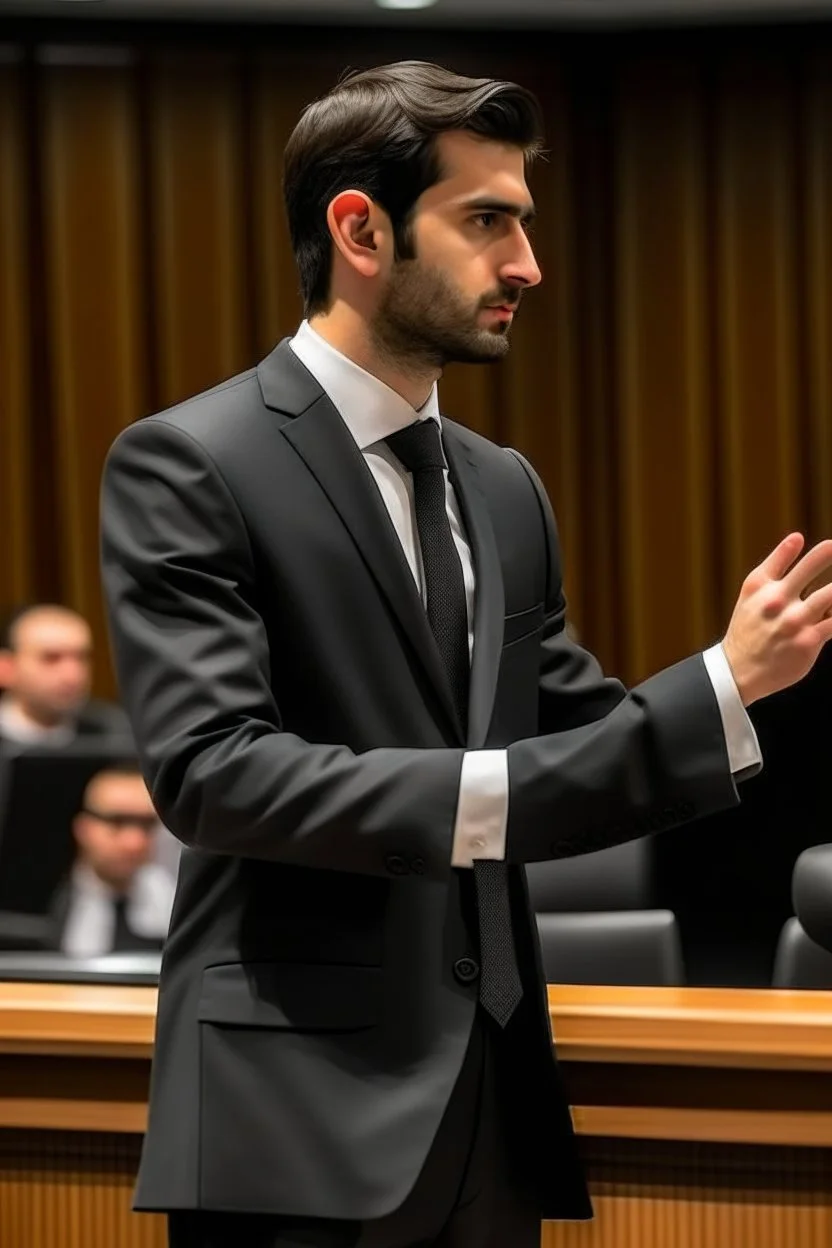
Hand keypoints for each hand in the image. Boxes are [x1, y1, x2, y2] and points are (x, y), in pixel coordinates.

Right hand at [722, 533, 831, 704]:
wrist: (738, 671)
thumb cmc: (749, 627)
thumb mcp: (752, 592)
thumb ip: (776, 564)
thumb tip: (798, 536)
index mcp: (759, 584)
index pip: (785, 554)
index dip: (804, 547)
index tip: (829, 544)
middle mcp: (775, 599)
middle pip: (811, 568)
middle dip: (828, 554)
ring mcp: (793, 621)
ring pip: (830, 595)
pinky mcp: (808, 641)